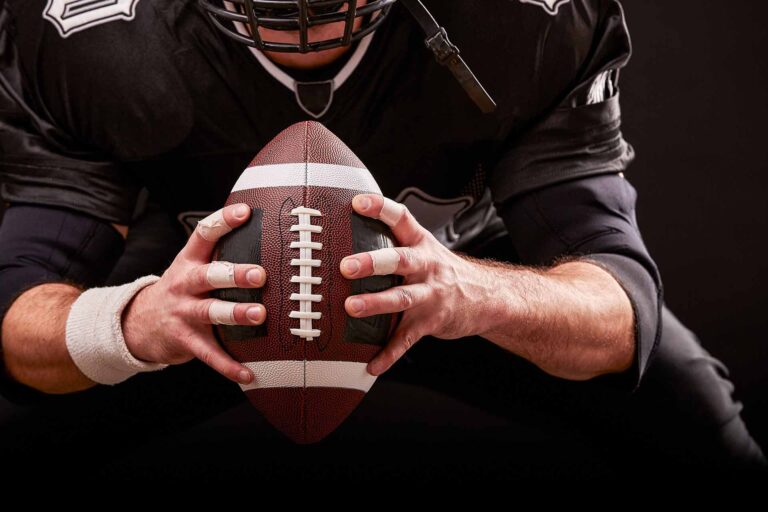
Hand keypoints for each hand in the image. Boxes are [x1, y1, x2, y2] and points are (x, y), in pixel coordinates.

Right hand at [122, 204, 265, 384]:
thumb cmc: (179, 291)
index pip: (204, 234)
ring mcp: (183, 312)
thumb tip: (259, 233)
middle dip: (234, 274)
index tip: (245, 212)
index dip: (223, 221)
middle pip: (209, 275)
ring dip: (235, 314)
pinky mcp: (185, 340)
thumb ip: (217, 255)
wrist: (136, 324)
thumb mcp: (190, 268)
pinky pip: (209, 354)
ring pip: (210, 312)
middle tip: (259, 274)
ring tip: (259, 315)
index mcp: (188, 262)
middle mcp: (185, 284)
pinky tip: (249, 372)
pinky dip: (229, 365)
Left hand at [340, 195, 486, 375]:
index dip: (380, 208)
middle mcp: (426, 267)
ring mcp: (430, 295)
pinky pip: (407, 340)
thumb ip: (394, 242)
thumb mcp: (425, 249)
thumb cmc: (442, 271)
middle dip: (373, 263)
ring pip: (402, 298)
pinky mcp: (431, 322)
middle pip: (400, 260)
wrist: (486, 297)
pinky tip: (371, 364)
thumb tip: (348, 231)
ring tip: (351, 308)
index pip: (401, 218)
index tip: (358, 203)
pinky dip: (388, 354)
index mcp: (421, 244)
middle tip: (347, 266)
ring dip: (376, 303)